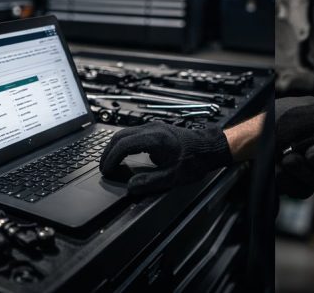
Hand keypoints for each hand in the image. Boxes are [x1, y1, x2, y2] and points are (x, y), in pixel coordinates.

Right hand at [99, 122, 231, 195]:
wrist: (209, 147)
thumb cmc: (195, 160)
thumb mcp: (173, 176)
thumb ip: (150, 183)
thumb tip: (131, 187)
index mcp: (154, 139)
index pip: (123, 145)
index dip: (111, 158)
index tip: (106, 170)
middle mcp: (151, 129)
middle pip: (120, 136)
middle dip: (108, 152)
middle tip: (104, 168)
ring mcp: (153, 127)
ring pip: (125, 133)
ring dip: (115, 147)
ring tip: (111, 163)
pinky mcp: (155, 129)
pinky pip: (132, 133)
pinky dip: (123, 144)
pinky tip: (123, 155)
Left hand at [275, 97, 313, 198]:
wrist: (244, 144)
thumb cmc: (272, 122)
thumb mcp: (307, 110)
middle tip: (307, 151)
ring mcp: (306, 167)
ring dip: (304, 170)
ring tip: (286, 158)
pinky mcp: (292, 182)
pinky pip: (303, 191)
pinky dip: (291, 180)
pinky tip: (279, 169)